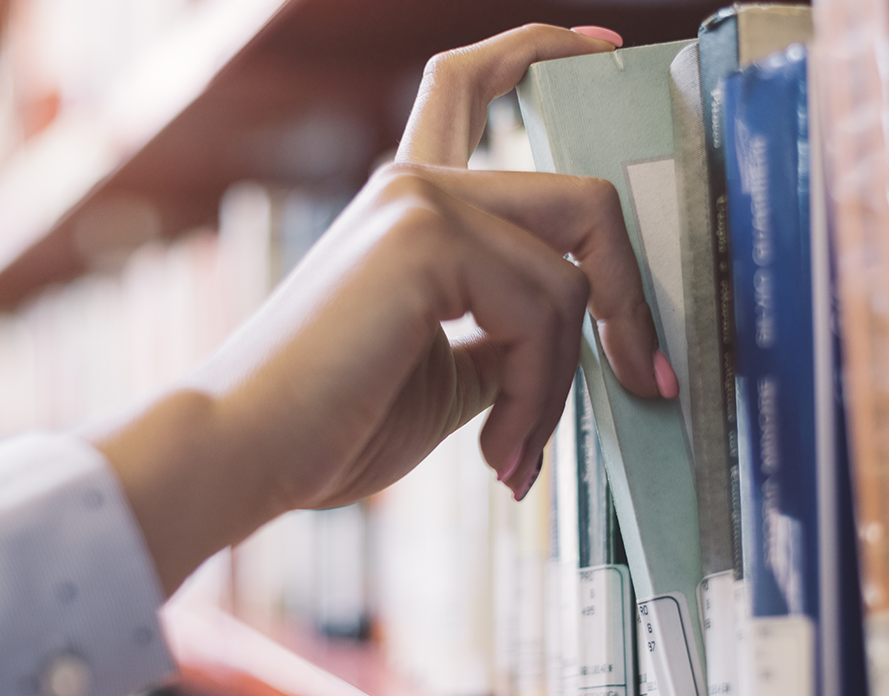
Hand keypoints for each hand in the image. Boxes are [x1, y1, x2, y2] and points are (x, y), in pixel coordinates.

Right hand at [91, 24, 666, 592]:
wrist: (245, 454)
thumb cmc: (330, 426)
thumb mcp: (449, 373)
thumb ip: (510, 336)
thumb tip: (584, 342)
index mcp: (409, 204)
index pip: (473, 82)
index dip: (544, 50)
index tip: (602, 48)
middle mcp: (414, 183)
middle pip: (581, 201)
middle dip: (629, 298)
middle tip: (643, 377)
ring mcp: (419, 201)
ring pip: (572, 276)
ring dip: (563, 383)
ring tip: (516, 451)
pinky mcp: (425, 236)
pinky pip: (545, 311)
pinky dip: (540, 394)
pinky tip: (497, 449)